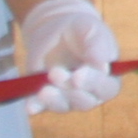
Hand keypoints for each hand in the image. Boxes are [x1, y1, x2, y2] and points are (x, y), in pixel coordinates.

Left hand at [17, 0, 124, 114]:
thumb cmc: (81, 30)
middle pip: (85, 102)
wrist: (56, 30)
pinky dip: (36, 107)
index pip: (107, 88)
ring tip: (43, 89)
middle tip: (56, 73)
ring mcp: (67, 97)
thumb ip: (98, 47)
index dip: (94, 84)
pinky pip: (41, 106)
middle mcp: (90, 93)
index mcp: (107, 78)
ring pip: (64, 106)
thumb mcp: (91, 30)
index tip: (78, 75)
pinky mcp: (46, 97)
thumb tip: (103, 67)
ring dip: (54, 100)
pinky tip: (30, 107)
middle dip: (71, 91)